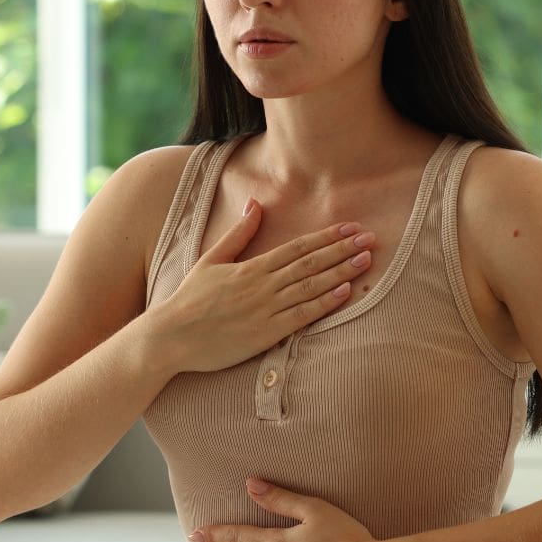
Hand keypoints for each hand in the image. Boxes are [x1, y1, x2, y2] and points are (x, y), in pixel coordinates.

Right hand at [142, 198, 374, 374]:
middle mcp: (262, 285)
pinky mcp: (265, 334)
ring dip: (342, 272)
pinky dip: (324, 303)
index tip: (351, 227)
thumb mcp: (212, 260)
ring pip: (311, 286)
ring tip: (366, 260)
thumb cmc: (190, 300)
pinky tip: (345, 292)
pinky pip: (301, 316)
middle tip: (371, 238)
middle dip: (343, 249)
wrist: (170, 337)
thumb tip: (255, 204)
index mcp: (251, 267)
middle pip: (311, 263)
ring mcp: (265, 309)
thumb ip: (238, 234)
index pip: (298, 247)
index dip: (327, 237)